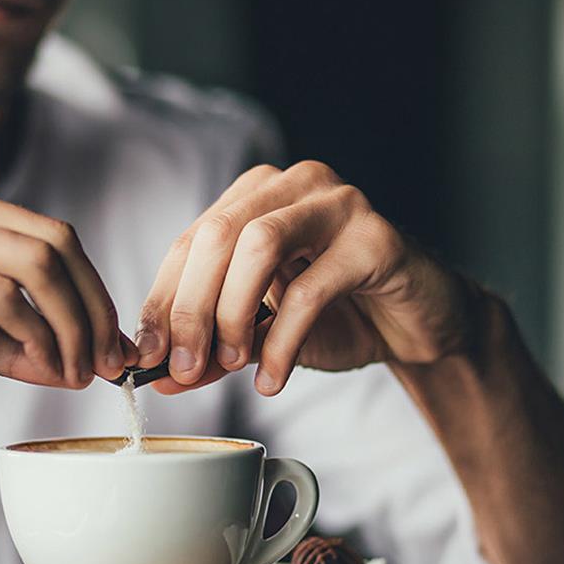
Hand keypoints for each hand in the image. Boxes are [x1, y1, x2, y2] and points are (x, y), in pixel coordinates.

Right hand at [0, 173, 135, 390]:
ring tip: (78, 372)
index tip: (107, 344)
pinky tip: (41, 366)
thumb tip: (71, 365)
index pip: (47, 234)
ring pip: (39, 263)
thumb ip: (2, 342)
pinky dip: (35, 334)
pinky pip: (0, 294)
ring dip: (73, 324)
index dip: (90, 290)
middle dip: (95, 306)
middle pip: (56, 241)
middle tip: (109, 362)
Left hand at [135, 161, 475, 394]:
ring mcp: (338, 203)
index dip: (162, 300)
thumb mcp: (262, 334)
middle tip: (184, 367)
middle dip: (190, 308)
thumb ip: (212, 348)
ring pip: (258, 244)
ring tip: (232, 364)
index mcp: (256, 194)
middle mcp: (294, 184)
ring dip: (232, 313)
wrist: (417, 325)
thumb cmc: (338, 317)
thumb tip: (158, 374)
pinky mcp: (376, 239)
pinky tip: (272, 379)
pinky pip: (311, 288)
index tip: (146, 356)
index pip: (189, 241)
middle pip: (216, 235)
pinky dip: (282, 341)